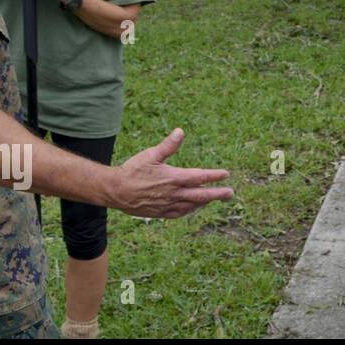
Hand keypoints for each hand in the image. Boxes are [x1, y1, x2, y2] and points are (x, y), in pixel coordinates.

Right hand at [110, 128, 233, 217]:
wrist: (114, 190)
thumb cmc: (132, 170)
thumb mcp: (150, 155)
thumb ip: (168, 145)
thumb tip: (180, 131)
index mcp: (173, 178)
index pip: (200, 177)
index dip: (214, 176)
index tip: (226, 174)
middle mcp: (173, 193)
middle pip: (201, 195)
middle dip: (217, 194)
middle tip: (230, 194)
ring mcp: (167, 205)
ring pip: (191, 206)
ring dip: (204, 203)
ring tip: (214, 199)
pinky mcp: (159, 213)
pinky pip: (179, 213)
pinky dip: (189, 210)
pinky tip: (193, 208)